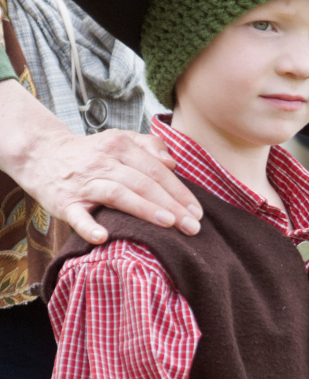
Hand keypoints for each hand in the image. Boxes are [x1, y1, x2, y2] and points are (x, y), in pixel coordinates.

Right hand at [0, 79, 202, 243]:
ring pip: (118, 194)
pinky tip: (102, 238)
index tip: (198, 212)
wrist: (41, 154)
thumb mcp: (119, 141)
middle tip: (193, 227)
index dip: (180, 191)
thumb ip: (148, 147)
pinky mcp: (65, 202)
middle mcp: (103, 161)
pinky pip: (77, 215)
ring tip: (168, 224)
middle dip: (172, 205)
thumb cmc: (90, 154)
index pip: (157, 170)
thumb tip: (173, 161)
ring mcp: (84, 182)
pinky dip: (88, 226)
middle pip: (144, 183)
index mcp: (120, 146)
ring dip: (144, 209)